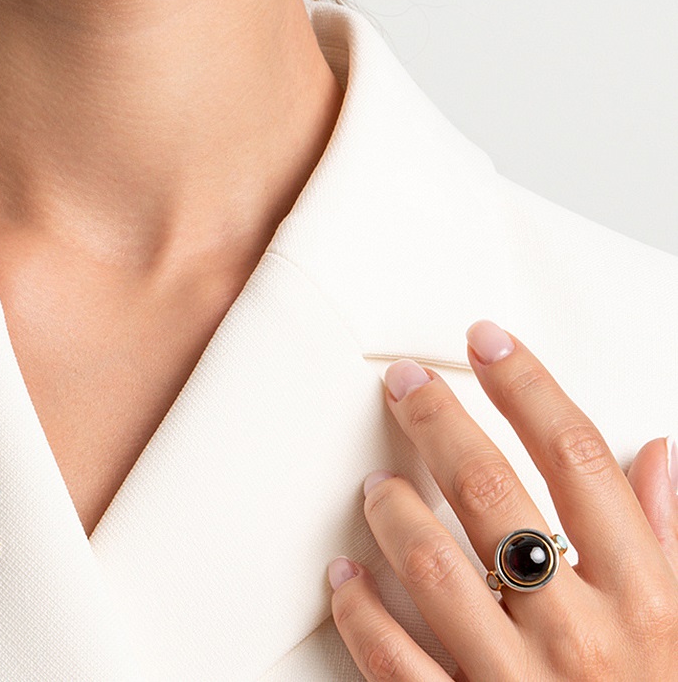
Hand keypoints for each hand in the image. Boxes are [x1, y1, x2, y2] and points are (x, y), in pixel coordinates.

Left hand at [327, 320, 677, 679]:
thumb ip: (668, 538)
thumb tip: (655, 451)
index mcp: (646, 599)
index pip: (578, 458)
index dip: (528, 385)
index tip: (486, 339)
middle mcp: (583, 635)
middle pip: (492, 492)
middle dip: (438, 421)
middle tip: (401, 383)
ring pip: (433, 568)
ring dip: (392, 511)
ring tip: (374, 485)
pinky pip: (397, 662)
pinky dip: (360, 612)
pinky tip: (343, 576)